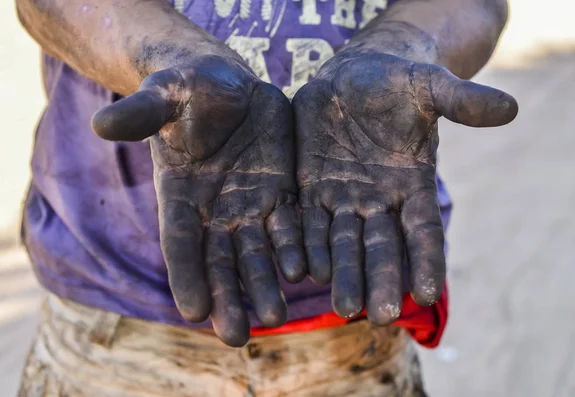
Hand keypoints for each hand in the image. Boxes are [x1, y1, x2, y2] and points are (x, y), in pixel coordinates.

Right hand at [92, 55, 305, 345]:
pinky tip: (307, 272)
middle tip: (237, 336)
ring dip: (265, 285)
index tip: (193, 311)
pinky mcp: (280, 193)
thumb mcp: (163, 96)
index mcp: (178, 194)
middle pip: (220, 261)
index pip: (180, 243)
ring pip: (258, 253)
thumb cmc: (185, 90)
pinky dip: (296, 250)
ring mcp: (249, 205)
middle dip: (228, 297)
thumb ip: (140, 113)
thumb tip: (101, 122)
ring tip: (276, 317)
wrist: (224, 86)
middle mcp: (213, 210)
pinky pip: (291, 226)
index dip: (186, 276)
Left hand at [293, 52, 516, 324]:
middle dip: (381, 279)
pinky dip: (307, 246)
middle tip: (381, 315)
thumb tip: (511, 108)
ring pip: (343, 242)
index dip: (427, 259)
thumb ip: (462, 101)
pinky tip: (304, 272)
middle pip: (382, 246)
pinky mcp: (311, 187)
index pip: (423, 229)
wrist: (355, 76)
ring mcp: (343, 196)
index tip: (428, 293)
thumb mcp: (429, 87)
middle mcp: (379, 199)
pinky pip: (307, 222)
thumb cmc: (398, 82)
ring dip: (343, 274)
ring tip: (343, 307)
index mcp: (412, 182)